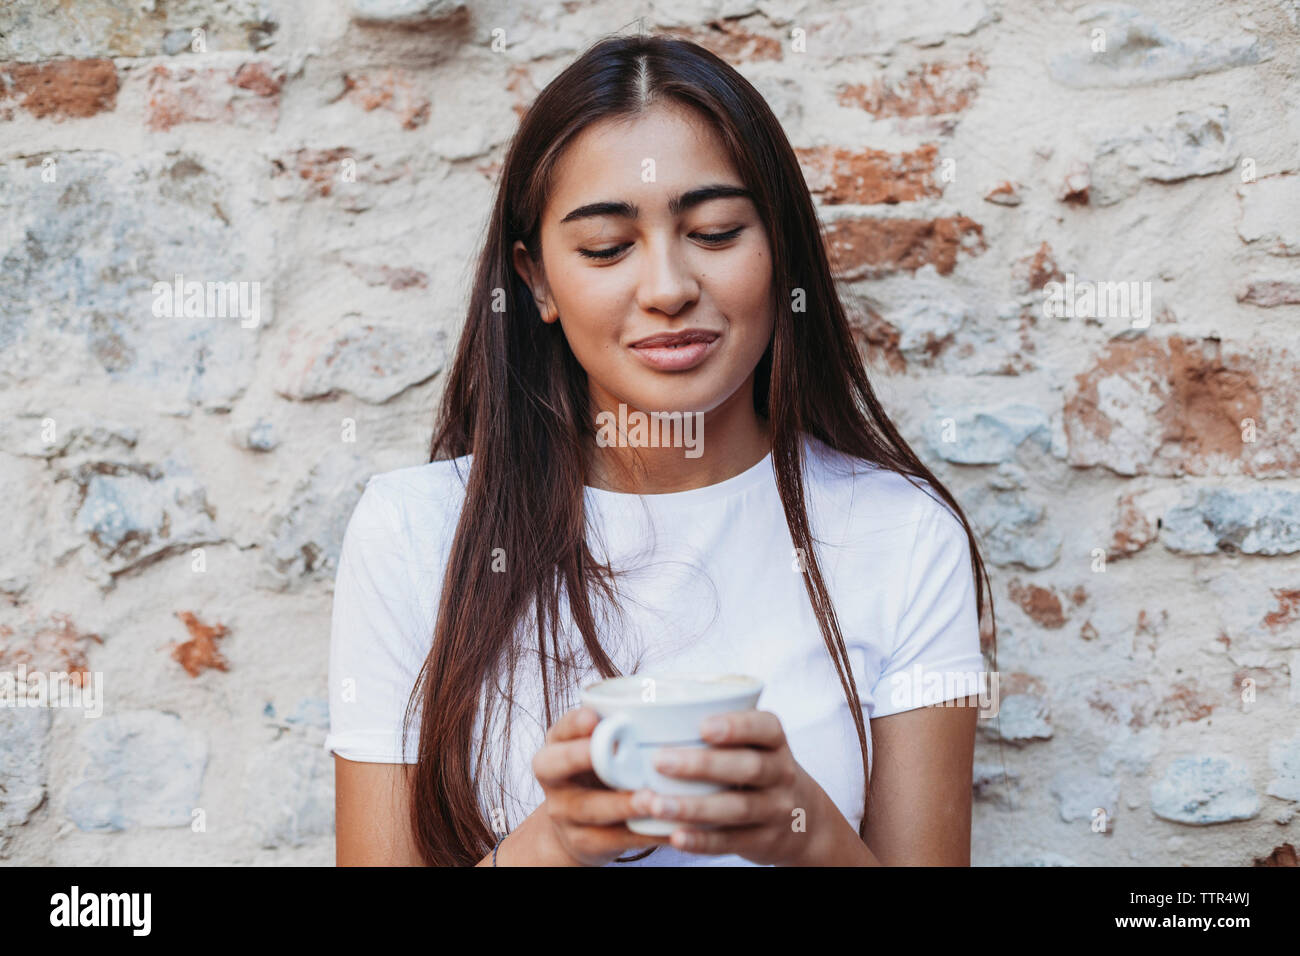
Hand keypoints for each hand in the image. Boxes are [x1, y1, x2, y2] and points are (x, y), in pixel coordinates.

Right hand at [525, 705, 671, 865]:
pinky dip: (642, 834)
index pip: (560, 730)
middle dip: (581, 758)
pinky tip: (669, 829)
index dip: (574, 724)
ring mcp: (564, 814)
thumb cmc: (598, 772)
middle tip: (614, 752)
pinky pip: (614, 840)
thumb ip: (614, 729)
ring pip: (589, 808)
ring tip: (652, 800)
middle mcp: (553, 779)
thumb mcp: (596, 747)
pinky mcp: (584, 842)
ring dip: (622, 804)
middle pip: (557, 766)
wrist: (577, 826)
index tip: (593, 718)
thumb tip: (660, 707)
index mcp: (556, 746)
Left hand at [627, 709, 859, 865]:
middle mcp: (781, 773)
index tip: (703, 726)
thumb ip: (715, 730)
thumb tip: (639, 716)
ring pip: (737, 808)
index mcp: (774, 741)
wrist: (804, 820)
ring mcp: (775, 809)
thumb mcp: (753, 744)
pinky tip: (676, 837)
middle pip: (748, 767)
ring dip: (694, 807)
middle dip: (702, 764)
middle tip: (659, 761)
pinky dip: (703, 841)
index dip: (736, 726)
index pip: (765, 728)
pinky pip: (732, 841)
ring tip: (656, 804)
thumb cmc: (757, 767)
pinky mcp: (763, 840)